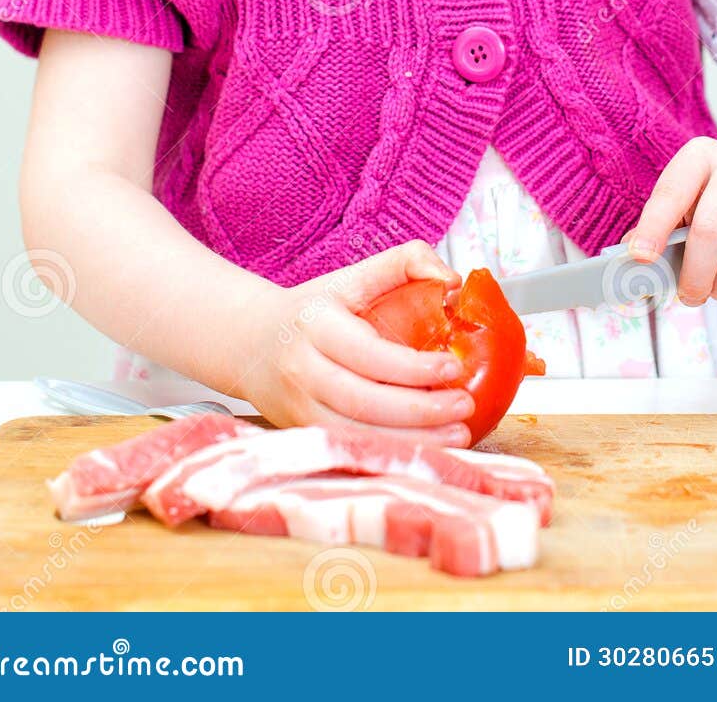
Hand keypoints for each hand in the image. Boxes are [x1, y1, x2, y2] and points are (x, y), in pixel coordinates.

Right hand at [236, 240, 475, 438]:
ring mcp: (299, 409)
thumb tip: (452, 281)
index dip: (411, 367)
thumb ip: (405, 262)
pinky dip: (391, 454)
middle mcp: (303, 370)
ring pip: (357, 435)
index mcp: (315, 325)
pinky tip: (427, 449)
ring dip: (412, 442)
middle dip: (420, 411)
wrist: (251, 345)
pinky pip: (351, 451)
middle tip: (465, 406)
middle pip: (363, 402)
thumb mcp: (352, 276)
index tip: (453, 367)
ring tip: (458, 433)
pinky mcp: (305, 434)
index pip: (366, 353)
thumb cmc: (313, 310)